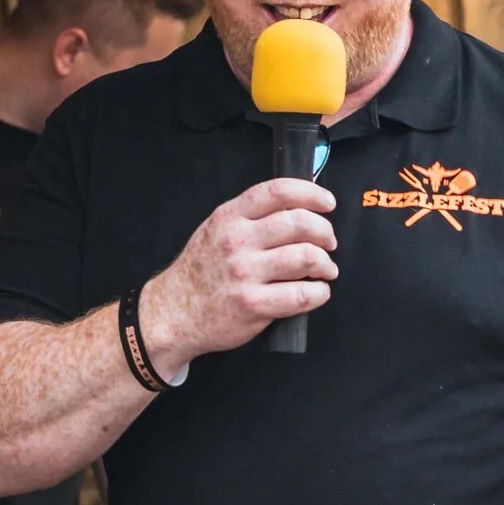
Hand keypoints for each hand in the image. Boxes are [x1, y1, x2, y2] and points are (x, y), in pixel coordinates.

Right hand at [139, 177, 338, 373]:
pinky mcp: (253, 305)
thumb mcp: (215, 230)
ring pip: (306, 257)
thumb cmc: (201, 272)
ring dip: (325, 263)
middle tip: (329, 242)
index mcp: (230, 217)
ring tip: (325, 270)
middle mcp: (237, 241)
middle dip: (325, 232)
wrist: (174, 313)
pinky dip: (319, 293)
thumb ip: (250, 216)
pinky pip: (302, 295)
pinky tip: (316, 292)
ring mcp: (245, 274)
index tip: (328, 203)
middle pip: (300, 223)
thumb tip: (299, 208)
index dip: (312, 194)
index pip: (278, 191)